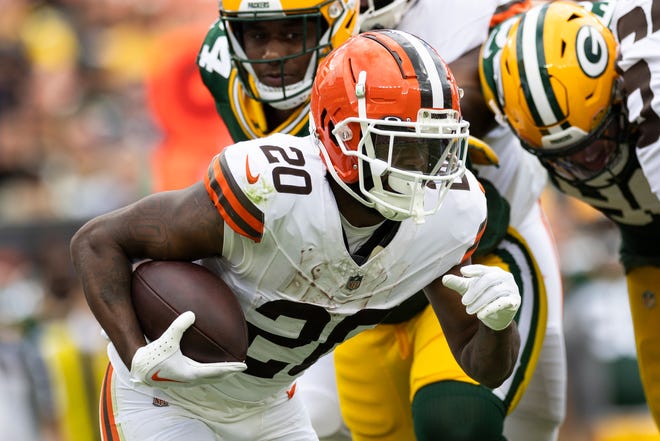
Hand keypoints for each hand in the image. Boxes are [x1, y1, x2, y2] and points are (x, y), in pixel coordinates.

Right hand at [130, 311, 246, 386]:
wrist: (138, 368)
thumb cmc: (152, 355)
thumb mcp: (167, 339)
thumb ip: (179, 326)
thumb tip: (192, 313)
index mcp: (190, 373)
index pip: (216, 371)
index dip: (231, 368)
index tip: (244, 366)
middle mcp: (190, 380)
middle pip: (215, 377)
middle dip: (229, 372)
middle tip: (241, 367)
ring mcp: (185, 381)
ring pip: (208, 378)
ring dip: (219, 374)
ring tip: (228, 368)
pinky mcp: (179, 378)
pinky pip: (200, 376)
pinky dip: (209, 372)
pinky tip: (207, 365)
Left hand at [442, 264, 520, 330]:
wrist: (495, 316)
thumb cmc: (480, 298)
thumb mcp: (467, 290)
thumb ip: (457, 283)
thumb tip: (444, 279)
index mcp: (494, 271)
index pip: (483, 269)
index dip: (474, 270)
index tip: (462, 272)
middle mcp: (505, 277)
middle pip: (488, 280)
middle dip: (474, 291)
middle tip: (463, 302)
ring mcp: (512, 289)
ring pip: (495, 292)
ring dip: (480, 302)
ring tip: (468, 310)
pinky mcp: (515, 301)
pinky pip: (503, 303)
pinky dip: (491, 308)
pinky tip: (480, 315)